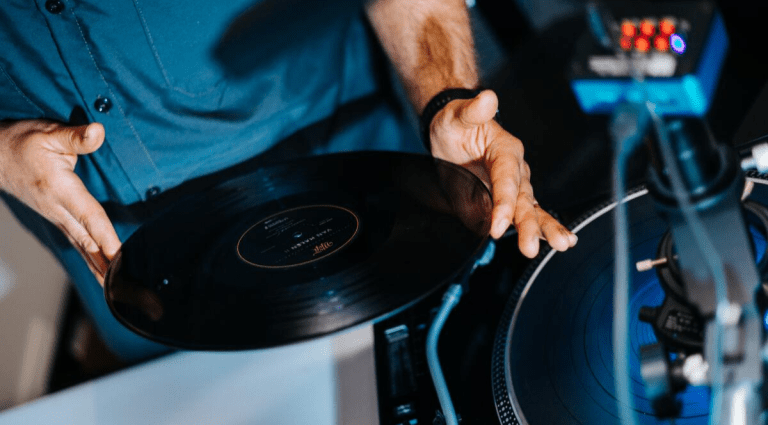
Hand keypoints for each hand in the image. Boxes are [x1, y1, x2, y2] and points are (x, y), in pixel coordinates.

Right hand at [0, 120, 120, 284]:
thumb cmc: (21, 142)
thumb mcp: (48, 133)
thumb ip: (75, 137)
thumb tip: (98, 131)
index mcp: (59, 190)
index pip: (88, 216)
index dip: (105, 236)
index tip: (119, 255)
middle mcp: (57, 208)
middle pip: (87, 240)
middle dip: (106, 263)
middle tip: (125, 285)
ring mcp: (55, 215)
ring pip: (82, 245)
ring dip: (99, 267)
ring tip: (117, 288)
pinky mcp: (55, 217)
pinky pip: (77, 241)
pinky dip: (91, 258)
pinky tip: (102, 271)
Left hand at [428, 90, 577, 257]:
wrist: (454, 130)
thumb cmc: (455, 122)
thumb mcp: (456, 114)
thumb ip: (472, 111)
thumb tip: (486, 98)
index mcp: (506, 150)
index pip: (507, 179)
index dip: (503, 203)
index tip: (497, 226)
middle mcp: (516, 169)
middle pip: (524, 199)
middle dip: (528, 224)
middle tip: (530, 247)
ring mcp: (515, 185)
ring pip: (531, 209)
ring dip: (543, 229)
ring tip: (561, 245)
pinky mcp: (509, 198)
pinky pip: (526, 214)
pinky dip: (542, 228)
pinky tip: (555, 242)